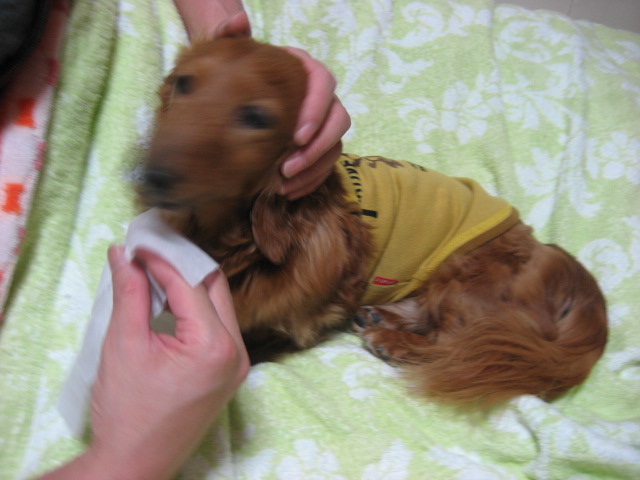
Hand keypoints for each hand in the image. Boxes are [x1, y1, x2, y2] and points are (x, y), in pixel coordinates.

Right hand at [40, 246, 248, 479]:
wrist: (133, 466)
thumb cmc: (126, 411)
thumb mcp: (124, 345)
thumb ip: (129, 293)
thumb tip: (123, 255)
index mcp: (215, 344)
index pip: (191, 285)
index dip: (161, 261)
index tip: (137, 246)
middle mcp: (237, 351)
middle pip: (215, 289)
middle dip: (182, 267)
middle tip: (149, 254)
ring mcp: (237, 364)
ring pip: (219, 306)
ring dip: (190, 287)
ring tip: (155, 274)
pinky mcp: (230, 373)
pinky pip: (218, 327)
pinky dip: (196, 310)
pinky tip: (170, 302)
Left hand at [174, 1, 350, 198]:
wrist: (237, 89)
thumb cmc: (238, 69)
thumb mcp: (231, 49)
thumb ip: (231, 32)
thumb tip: (237, 20)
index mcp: (307, 71)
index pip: (325, 85)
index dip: (316, 111)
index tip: (296, 135)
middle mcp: (321, 98)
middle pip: (338, 121)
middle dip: (317, 147)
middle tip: (288, 166)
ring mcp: (322, 124)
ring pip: (335, 147)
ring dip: (314, 168)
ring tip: (284, 183)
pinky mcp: (316, 146)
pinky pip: (324, 165)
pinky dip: (310, 180)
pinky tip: (288, 191)